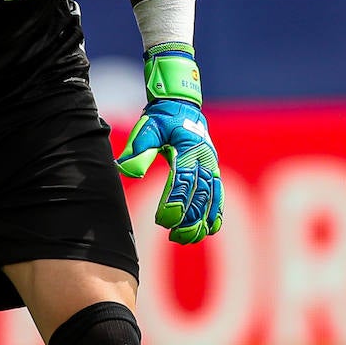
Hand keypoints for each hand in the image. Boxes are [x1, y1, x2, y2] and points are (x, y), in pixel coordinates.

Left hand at [115, 43, 223, 244]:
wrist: (181, 105)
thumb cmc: (161, 118)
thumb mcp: (147, 128)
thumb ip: (139, 149)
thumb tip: (126, 171)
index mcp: (189, 147)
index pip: (183, 180)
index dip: (175, 202)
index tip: (163, 221)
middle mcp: (205, 158)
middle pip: (201, 193)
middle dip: (189, 218)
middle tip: (174, 236)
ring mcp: (212, 165)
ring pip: (212, 198)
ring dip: (202, 220)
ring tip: (187, 238)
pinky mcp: (214, 171)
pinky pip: (219, 195)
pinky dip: (216, 213)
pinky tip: (210, 230)